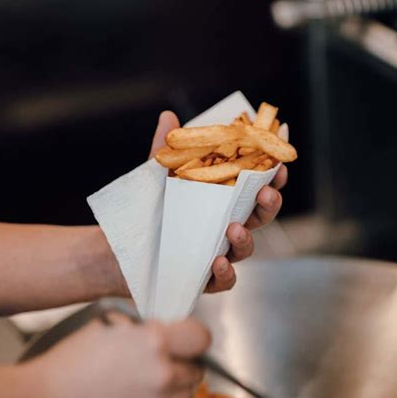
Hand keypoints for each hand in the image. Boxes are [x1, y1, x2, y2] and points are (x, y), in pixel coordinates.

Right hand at [30, 314, 209, 397]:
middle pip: (197, 368)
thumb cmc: (70, 361)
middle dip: (185, 362)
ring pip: (187, 394)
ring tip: (154, 380)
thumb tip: (158, 329)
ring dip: (177, 386)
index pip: (201, 336)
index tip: (187, 337)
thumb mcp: (107, 327)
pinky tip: (139, 397)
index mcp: (153, 341)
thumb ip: (140, 328)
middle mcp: (161, 373)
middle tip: (168, 359)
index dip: (195, 335)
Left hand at [149, 111, 287, 293]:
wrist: (118, 249)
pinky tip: (218, 262)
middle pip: (258, 217)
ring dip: (245, 239)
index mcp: (220, 201)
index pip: (254, 188)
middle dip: (269, 204)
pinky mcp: (203, 277)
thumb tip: (169, 117)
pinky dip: (226, 274)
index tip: (279, 165)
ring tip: (234, 228)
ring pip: (245, 249)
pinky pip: (224, 280)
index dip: (271, 178)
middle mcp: (223, 226)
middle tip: (265, 192)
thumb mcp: (155, 178)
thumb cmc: (144, 211)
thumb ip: (165, 150)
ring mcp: (216, 252)